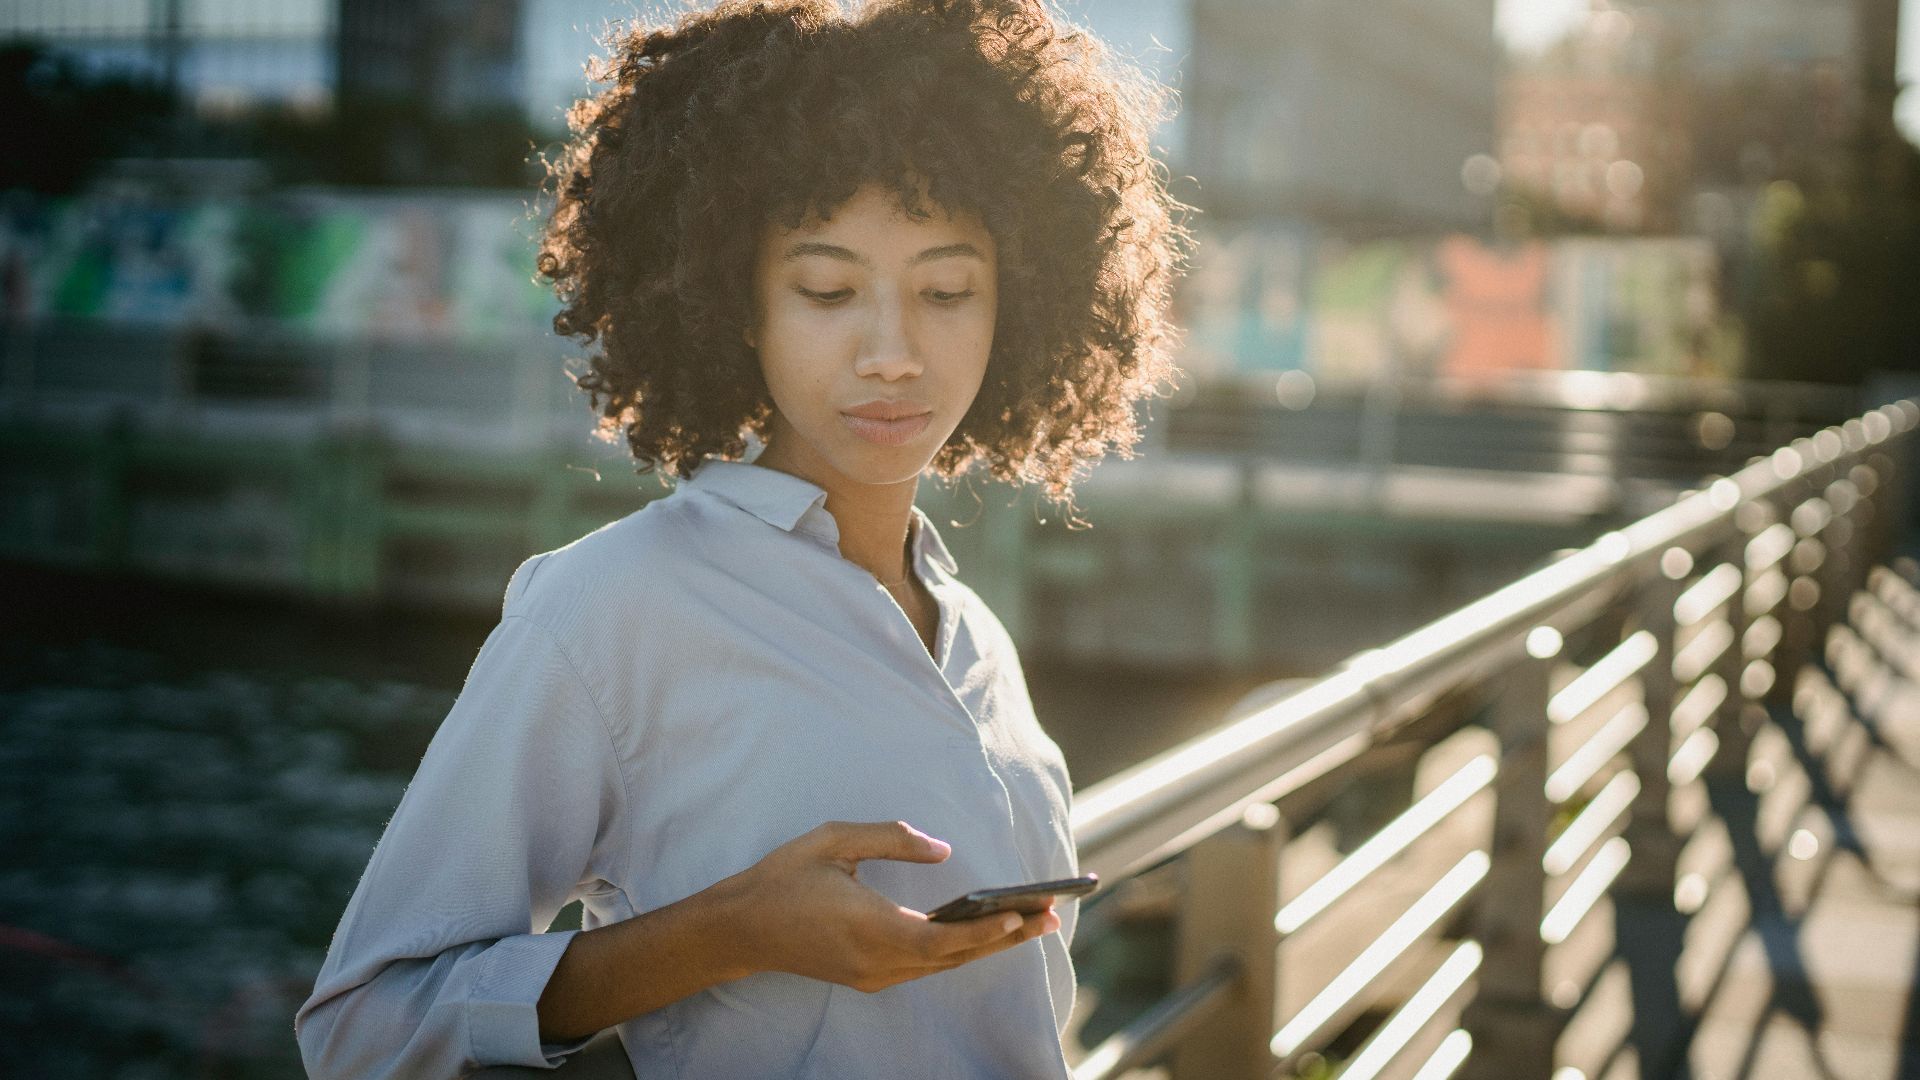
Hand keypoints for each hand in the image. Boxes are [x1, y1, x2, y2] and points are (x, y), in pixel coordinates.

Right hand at [716, 820, 1059, 992]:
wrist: (739, 929)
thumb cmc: (784, 878)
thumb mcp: (833, 841)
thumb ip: (892, 840)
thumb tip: (943, 851)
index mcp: (868, 927)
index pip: (941, 939)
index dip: (985, 931)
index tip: (1021, 913)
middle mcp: (876, 962)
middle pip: (954, 957)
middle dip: (1006, 937)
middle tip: (1051, 917)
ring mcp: (872, 975)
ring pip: (943, 965)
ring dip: (988, 945)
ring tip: (1031, 922)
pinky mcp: (868, 977)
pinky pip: (925, 966)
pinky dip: (959, 950)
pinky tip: (983, 931)